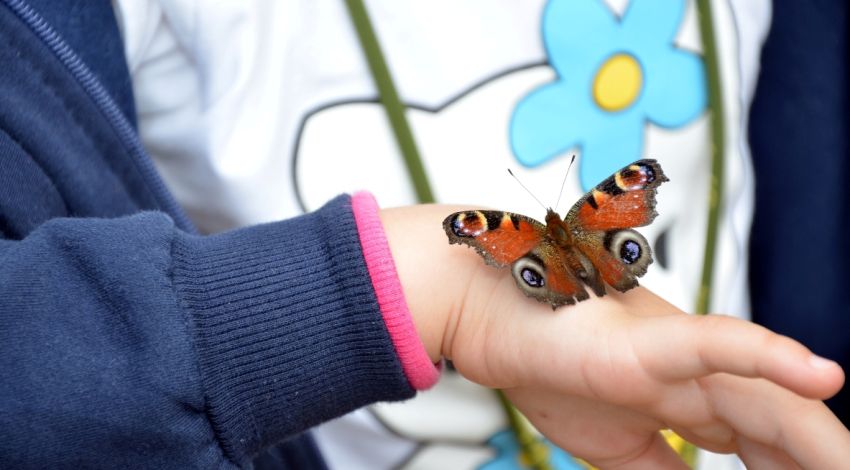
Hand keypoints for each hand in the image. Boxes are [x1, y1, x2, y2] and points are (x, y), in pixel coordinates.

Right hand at [381, 204, 847, 468]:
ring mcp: (675, 355)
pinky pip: (716, 343)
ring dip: (820, 444)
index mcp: (690, 394)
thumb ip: (660, 468)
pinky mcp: (646, 340)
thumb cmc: (541, 359)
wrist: (484, 312)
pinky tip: (821, 374)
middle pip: (780, 427)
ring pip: (767, 399)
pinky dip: (768, 357)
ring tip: (848, 468)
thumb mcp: (610, 444)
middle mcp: (696, 373)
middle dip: (816, 463)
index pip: (763, 442)